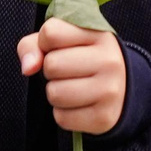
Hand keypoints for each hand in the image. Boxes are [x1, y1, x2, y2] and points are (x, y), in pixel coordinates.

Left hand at [18, 16, 127, 134]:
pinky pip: (61, 118)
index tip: (58, 48)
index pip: (51, 33)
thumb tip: (28, 68)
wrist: (122, 90)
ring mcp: (109, 90)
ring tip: (71, 88)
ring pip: (54, 93)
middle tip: (68, 72)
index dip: (45, 43)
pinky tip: (78, 105)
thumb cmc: (82, 59)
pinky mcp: (104, 117)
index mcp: (99, 34)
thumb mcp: (62, 42)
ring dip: (55, 93)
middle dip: (50, 70)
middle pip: (51, 65)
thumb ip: (34, 45)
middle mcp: (109, 61)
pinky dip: (63, 114)